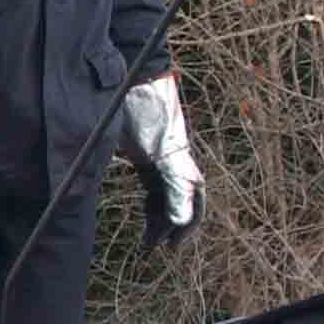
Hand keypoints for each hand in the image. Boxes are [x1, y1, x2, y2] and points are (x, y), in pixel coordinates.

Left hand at [116, 74, 203, 249]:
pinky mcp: (149, 155)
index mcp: (177, 159)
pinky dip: (154, 205)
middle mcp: (175, 160)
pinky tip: (146, 217)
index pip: (190, 200)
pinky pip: (158, 186)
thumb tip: (173, 217)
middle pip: (182, 202)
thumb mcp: (143, 144)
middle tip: (154, 247)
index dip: (183, 225)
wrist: (133, 76)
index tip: (170, 247)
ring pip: (169, 196)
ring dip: (161, 218)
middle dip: (171, 226)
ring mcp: (163, 157)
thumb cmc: (138, 105)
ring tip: (148, 241)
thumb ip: (158, 179)